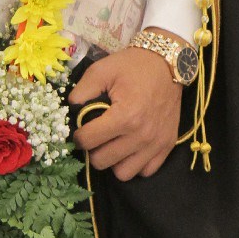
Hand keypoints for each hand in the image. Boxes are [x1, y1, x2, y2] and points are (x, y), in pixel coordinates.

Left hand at [70, 46, 182, 179]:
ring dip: (114, 161)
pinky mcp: (167, 145)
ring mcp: (156, 143)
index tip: (81, 129)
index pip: (88, 141)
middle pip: (102, 162)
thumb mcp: (101, 70)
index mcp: (125, 116)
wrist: (168, 64)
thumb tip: (70, 111)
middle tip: (97, 136)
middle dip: (94, 150)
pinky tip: (131, 148)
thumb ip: (80, 91)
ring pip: (123, 173)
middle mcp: (141, 135)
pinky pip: (146, 171)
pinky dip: (136, 164)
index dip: (78, 136)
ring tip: (114, 144)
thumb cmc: (132, 66)